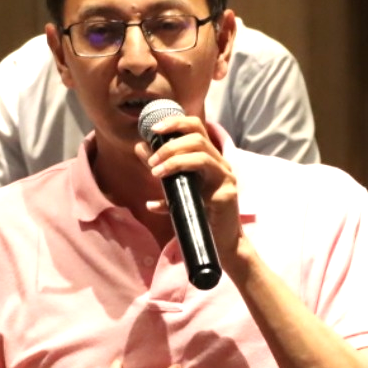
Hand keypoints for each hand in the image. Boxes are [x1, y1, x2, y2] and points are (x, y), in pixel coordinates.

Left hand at [134, 115, 243, 254]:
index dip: (175, 122)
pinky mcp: (226, 191)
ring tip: (155, 170)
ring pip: (201, 151)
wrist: (220, 246)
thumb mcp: (173, 188)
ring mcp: (225, 176)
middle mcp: (220, 163)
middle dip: (170, 143)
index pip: (196, 128)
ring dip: (173, 156)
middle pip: (197, 135)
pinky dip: (181, 170)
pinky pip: (204, 173)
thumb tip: (140, 147)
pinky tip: (164, 182)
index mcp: (209, 160)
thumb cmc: (198, 218)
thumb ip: (160, 168)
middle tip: (152, 160)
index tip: (153, 129)